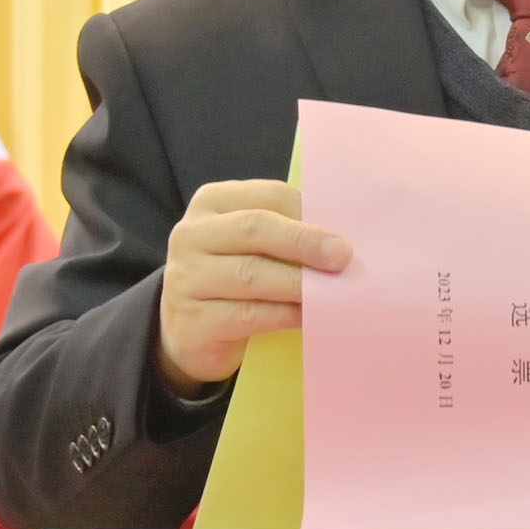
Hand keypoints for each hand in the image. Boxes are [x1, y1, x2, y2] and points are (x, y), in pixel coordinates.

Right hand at [156, 178, 350, 393]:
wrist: (192, 332)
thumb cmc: (234, 278)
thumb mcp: (252, 246)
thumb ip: (285, 233)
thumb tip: (339, 241)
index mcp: (212, 203)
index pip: (268, 196)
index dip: (308, 211)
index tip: (342, 229)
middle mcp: (191, 234)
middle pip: (255, 228)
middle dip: (305, 242)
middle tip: (342, 257)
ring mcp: (186, 278)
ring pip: (251, 274)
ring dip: (298, 283)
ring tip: (332, 292)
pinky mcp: (193, 321)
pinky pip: (247, 315)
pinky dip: (284, 315)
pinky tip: (308, 318)